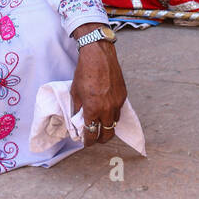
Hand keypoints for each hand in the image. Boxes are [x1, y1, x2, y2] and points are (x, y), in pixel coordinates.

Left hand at [69, 31, 125, 145]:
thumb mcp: (75, 92)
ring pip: (115, 123)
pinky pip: (119, 111)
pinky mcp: (123, 96)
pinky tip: (107, 110)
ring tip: (101, 125)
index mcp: (93, 110)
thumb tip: (76, 118)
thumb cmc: (84, 72)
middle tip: (95, 139)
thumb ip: (76, 108)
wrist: (98, 56)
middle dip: (101, 139)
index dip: (88, 141)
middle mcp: (107, 109)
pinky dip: (113, 114)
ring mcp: (117, 103)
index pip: (92, 134)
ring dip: (108, 127)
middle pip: (108, 134)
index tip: (86, 142)